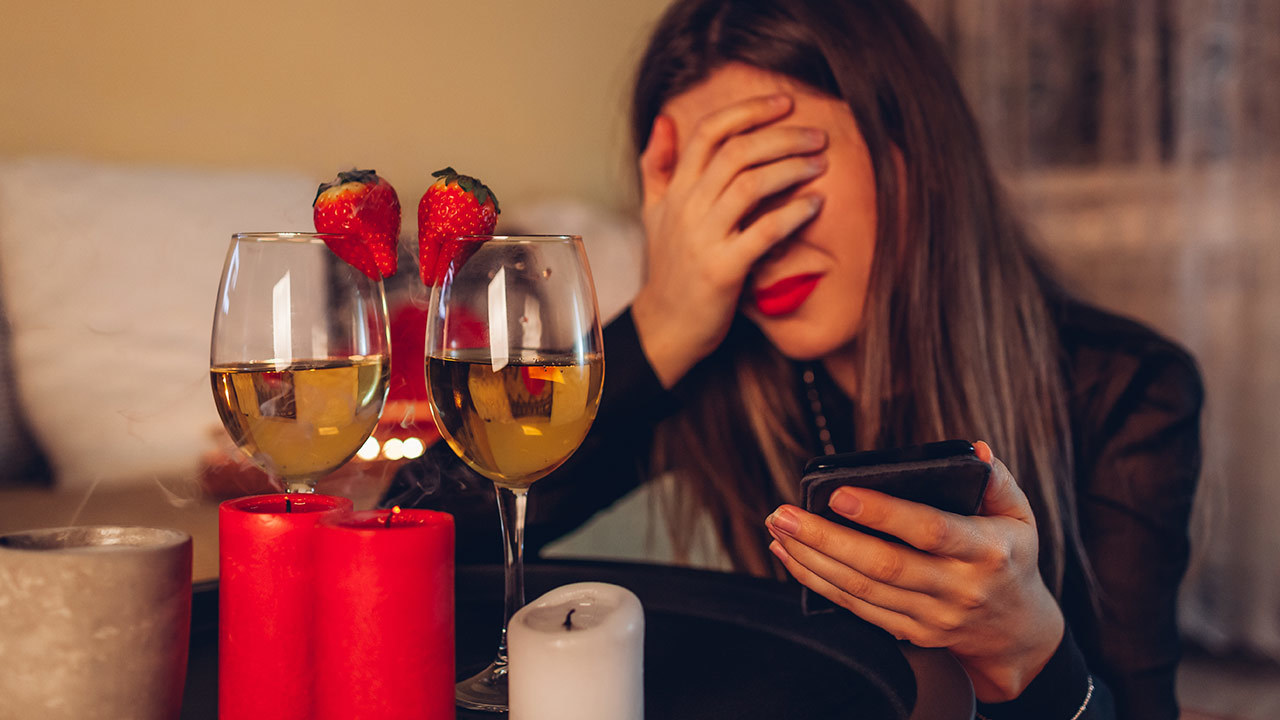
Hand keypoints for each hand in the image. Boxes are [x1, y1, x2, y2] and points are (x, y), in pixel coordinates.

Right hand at [631, 93, 826, 387]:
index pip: (709, 133)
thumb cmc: (669, 269)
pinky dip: (792, 214)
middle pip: (736, 152)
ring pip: (750, 186)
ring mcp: (704, 239)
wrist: (666, 326)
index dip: (748, 111)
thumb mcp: (654, 212)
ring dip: (791, 169)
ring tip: (820, 162)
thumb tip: (664, 120)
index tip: (784, 103)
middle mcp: (687, 208)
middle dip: (781, 137)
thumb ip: (657, 165)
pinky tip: (815, 204)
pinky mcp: (723, 270)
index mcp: (676, 190)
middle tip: (817, 135)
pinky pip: (763, 232)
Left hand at [765, 442, 1063, 701]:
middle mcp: (958, 589)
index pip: (930, 530)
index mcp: (986, 552)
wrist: (1015, 630)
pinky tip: (791, 557)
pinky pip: (856, 608)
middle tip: (785, 513)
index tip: (839, 494)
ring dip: (812, 560)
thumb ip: (997, 480)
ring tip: (779, 529)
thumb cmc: (1010, 556)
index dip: (883, 513)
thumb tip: (974, 450)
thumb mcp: (1019, 516)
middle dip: (826, 538)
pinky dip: (818, 583)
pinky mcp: (911, 633)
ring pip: (862, 589)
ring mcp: (932, 617)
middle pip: (883, 565)